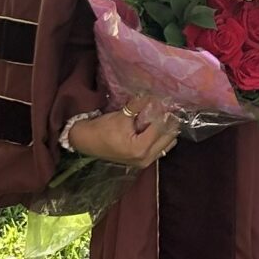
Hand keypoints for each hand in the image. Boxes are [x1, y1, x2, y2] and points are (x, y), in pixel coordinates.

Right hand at [65, 104, 179, 168]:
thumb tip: (153, 96)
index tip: (169, 102)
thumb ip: (139, 106)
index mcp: (140, 148)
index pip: (160, 128)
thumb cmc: (102, 129)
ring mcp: (144, 162)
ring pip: (166, 145)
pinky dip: (161, 138)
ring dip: (168, 131)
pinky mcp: (142, 161)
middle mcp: (145, 158)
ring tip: (166, 117)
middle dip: (170, 123)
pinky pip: (160, 149)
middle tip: (171, 108)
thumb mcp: (122, 115)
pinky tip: (158, 126)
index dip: (164, 113)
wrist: (86, 142)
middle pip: (168, 139)